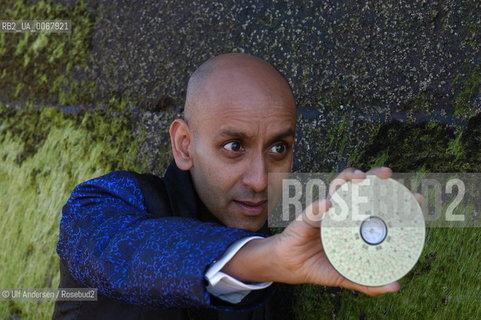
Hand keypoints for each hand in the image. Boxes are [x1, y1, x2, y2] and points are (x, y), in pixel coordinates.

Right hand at [271, 167, 399, 295]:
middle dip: (375, 176)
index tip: (417, 199)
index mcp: (355, 222)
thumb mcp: (347, 275)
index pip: (378, 204)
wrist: (291, 266)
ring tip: (361, 178)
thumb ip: (369, 281)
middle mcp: (343, 211)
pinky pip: (315, 208)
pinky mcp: (308, 216)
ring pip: (338, 186)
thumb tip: (396, 285)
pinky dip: (322, 205)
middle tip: (388, 174)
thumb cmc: (319, 265)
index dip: (397, 198)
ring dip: (349, 177)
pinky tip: (329, 206)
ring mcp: (326, 210)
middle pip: (361, 186)